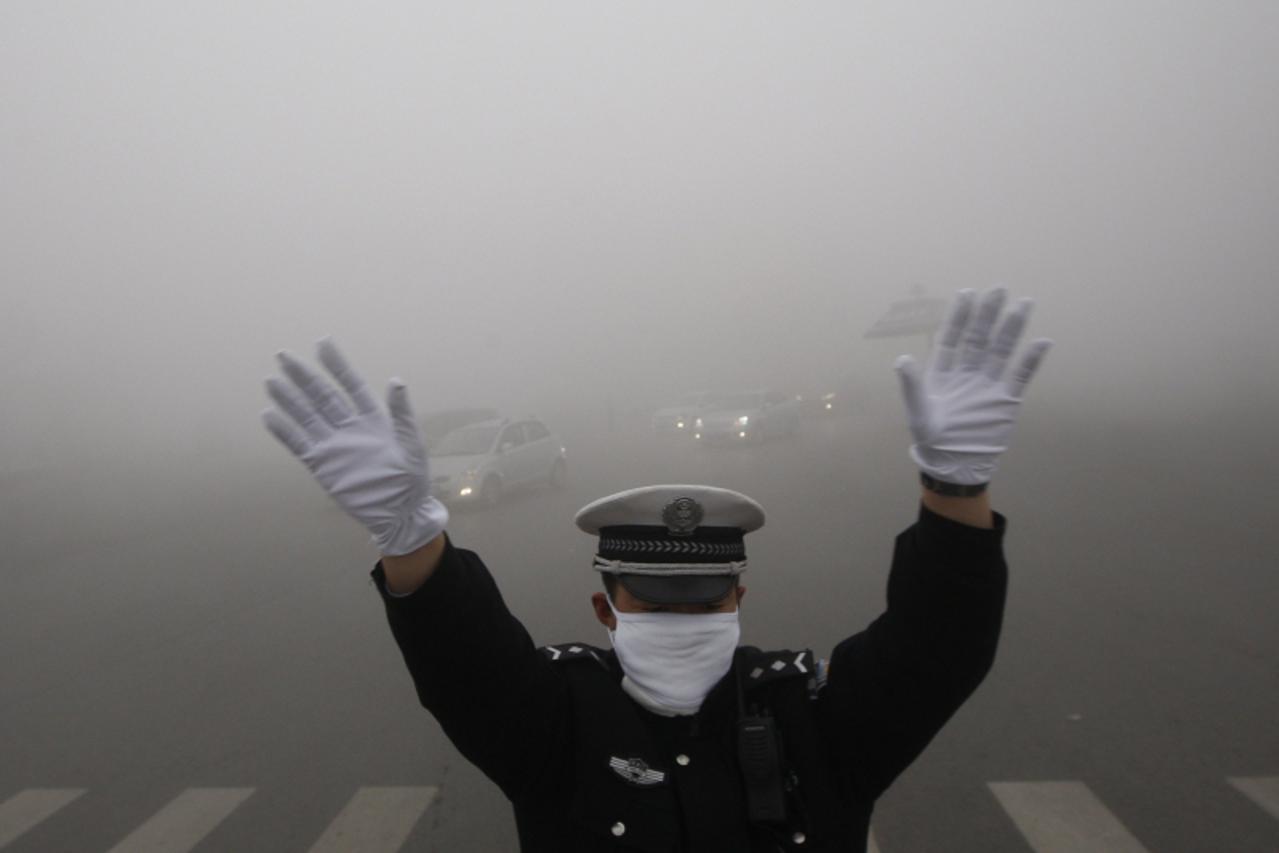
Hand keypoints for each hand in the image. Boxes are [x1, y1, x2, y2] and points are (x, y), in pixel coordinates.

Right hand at [261, 339, 447, 555]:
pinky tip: (268, 415)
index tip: (322, 342)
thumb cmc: (411, 478)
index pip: (351, 384)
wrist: (400, 512)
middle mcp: (349, 427)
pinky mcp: (323, 465)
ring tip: (271, 380)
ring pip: (307, 416)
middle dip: (304, 376)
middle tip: (284, 355)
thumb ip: (401, 413)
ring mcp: (334, 445)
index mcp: (373, 418)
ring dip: (290, 399)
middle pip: (322, 396)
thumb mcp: (411, 443)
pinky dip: (284, 431)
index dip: (337, 364)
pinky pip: (299, 445)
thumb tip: (396, 380)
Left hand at [894, 288, 1052, 485]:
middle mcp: (967, 373)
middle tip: (998, 288)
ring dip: (1012, 328)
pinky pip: (1020, 376)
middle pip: (979, 338)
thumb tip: (902, 358)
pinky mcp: (1006, 401)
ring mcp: (988, 385)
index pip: (953, 338)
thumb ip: (912, 385)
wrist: (954, 465)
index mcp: (943, 372)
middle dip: (987, 314)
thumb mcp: (918, 412)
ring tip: (1024, 303)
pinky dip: (1031, 360)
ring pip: (1002, 350)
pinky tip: (1042, 341)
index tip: (967, 292)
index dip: (959, 316)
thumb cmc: (931, 439)